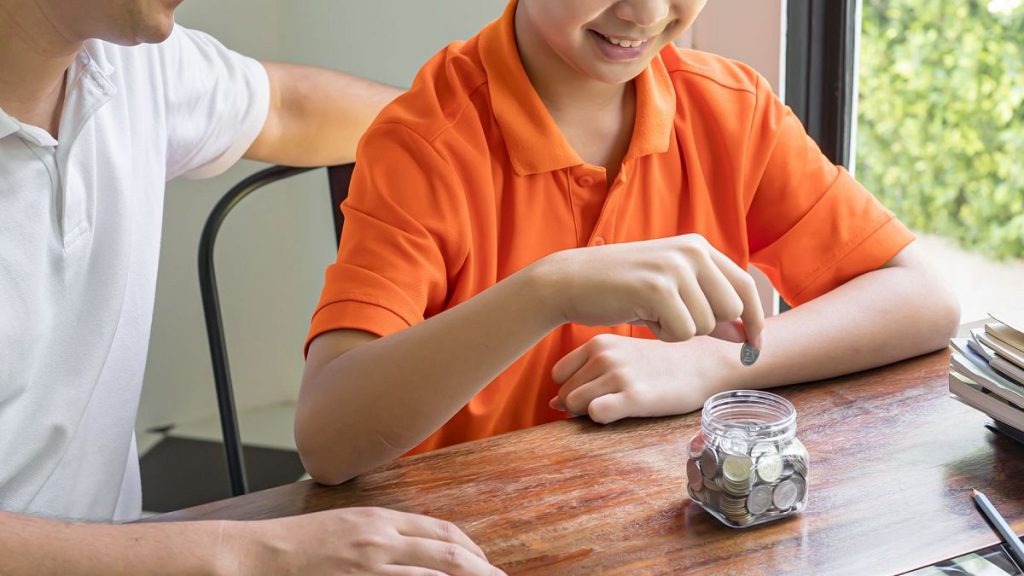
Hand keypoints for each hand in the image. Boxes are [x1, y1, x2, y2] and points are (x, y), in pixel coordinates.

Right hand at [240, 507, 504, 574]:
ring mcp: (372, 564)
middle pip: (449, 552)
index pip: (440, 530)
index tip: (482, 562)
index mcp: (380, 519)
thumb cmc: (295, 544)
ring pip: (437, 573)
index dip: (468, 547)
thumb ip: (377, 534)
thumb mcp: (343, 526)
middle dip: (481, 569)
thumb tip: (408, 547)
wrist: (256, 554)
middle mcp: (382, 538)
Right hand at [534, 234, 763, 348]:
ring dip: (678, 331)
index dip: (755, 320)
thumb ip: (708, 309)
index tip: (755, 347)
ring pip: (705, 324)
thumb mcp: (670, 292)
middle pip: (731, 310)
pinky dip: (663, 335)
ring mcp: (675, 267)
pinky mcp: (658, 288)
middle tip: (671, 319)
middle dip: (705, 326)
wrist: (570, 281)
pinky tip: (641, 317)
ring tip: (650, 313)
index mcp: (698, 246)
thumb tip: (746, 336)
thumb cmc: (620, 289)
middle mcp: (692, 251)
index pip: (745, 286)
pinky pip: (683, 332)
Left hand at [549, 333, 728, 423]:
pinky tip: (624, 412)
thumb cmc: (660, 364)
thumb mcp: (621, 356)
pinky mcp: (634, 397)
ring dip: (590, 414)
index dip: (572, 389)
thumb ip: (586, 372)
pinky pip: (595, 413)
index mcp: (599, 344)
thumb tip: (552, 403)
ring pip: (575, 404)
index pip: (558, 376)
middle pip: (565, 394)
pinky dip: (601, 418)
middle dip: (579, 406)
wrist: (705, 365)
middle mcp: (604, 356)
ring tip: (620, 407)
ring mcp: (619, 375)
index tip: (595, 394)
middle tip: (613, 402)